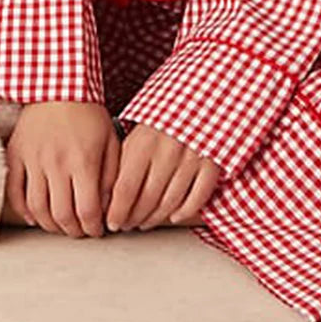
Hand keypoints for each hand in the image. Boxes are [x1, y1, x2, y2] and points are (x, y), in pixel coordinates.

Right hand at [4, 102, 119, 237]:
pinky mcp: (16, 154)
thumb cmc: (88, 114)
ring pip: (37, 208)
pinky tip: (36, 216)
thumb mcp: (110, 142)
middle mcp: (56, 163)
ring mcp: (32, 159)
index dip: (93, 228)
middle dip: (73, 231)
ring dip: (50, 225)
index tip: (97, 230)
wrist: (57, 86)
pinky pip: (15, 192)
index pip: (87, 210)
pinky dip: (24, 210)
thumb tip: (108, 209)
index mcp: (83, 160)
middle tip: (80, 231)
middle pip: (62, 215)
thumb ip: (111, 177)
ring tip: (60, 225)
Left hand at [105, 123, 220, 231]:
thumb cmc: (162, 119)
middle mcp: (167, 151)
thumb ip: (124, 160)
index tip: (112, 222)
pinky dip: (185, 211)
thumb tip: (108, 195)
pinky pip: (197, 198)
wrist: (198, 97)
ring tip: (145, 222)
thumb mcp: (137, 132)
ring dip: (156, 218)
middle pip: (147, 200)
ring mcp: (191, 158)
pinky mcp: (212, 164)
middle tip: (127, 224)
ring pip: (171, 203)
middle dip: (134, 218)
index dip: (117, 212)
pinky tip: (173, 216)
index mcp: (143, 143)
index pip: (125, 189)